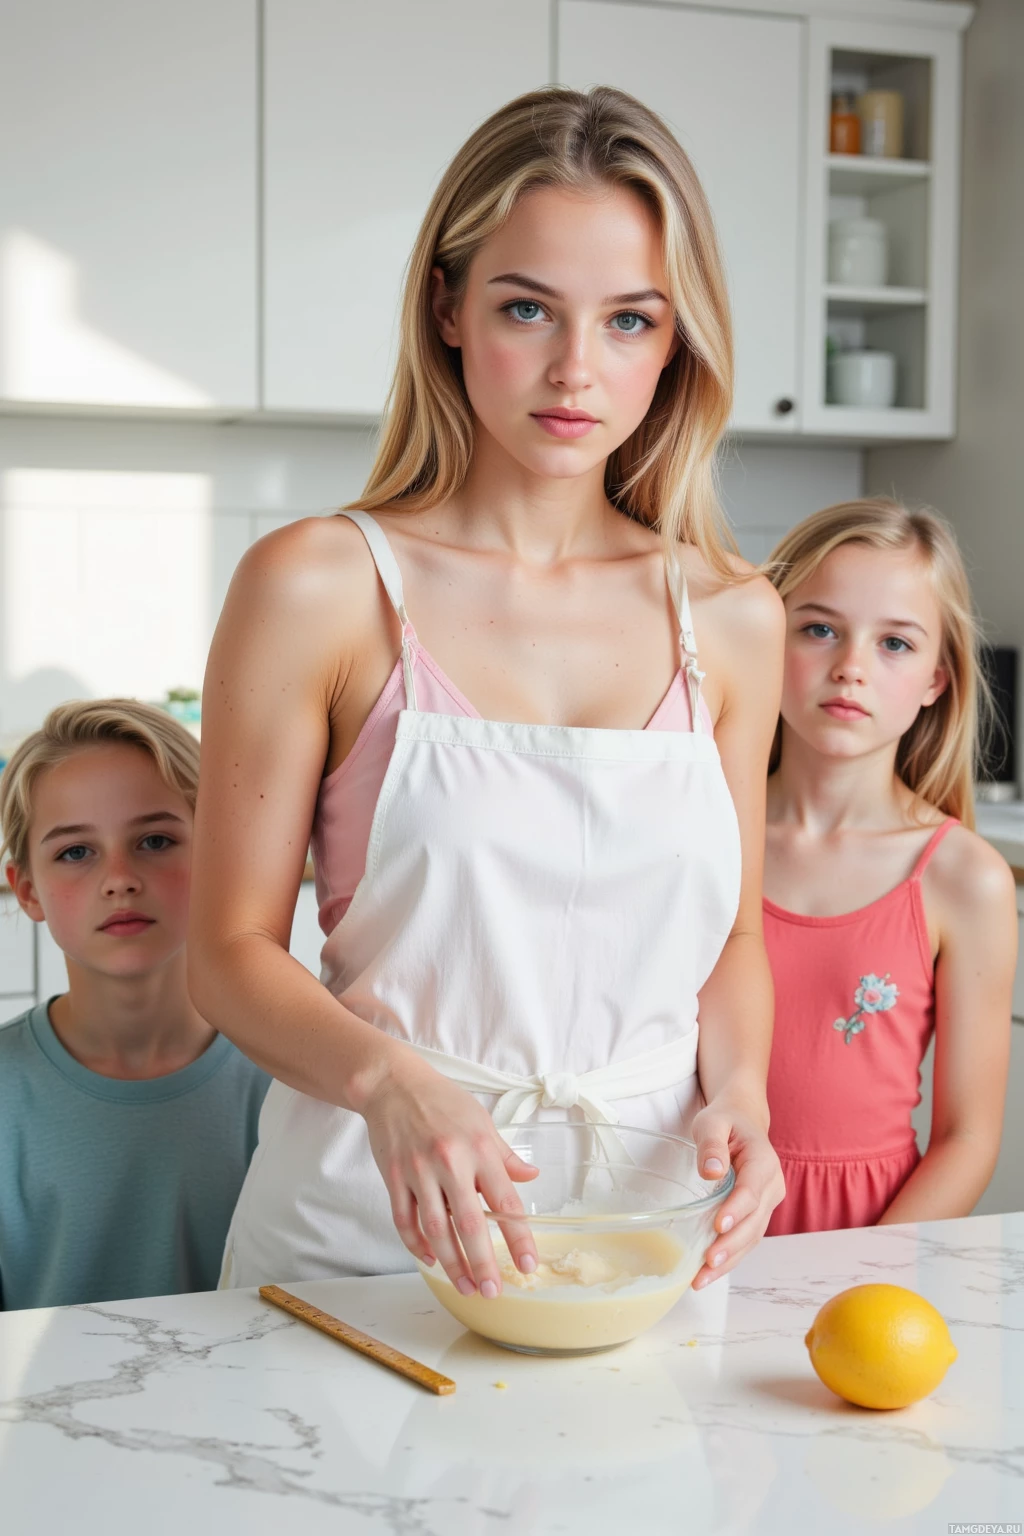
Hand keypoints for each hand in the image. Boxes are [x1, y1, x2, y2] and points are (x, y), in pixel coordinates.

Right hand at [362, 1056, 539, 1296]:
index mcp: (478, 1148)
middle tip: (494, 1291)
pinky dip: (417, 1245)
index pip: (504, 1201)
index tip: (528, 1264)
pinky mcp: (394, 1179)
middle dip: (483, 1263)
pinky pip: (405, 1221)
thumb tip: (531, 1179)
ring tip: (467, 1287)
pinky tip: (432, 1260)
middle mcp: (449, 1162)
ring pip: (436, 1229)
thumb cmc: (442, 1102)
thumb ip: (506, 1156)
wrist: (393, 1085)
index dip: (518, 1237)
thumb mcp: (482, 1122)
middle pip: (469, 1224)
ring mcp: (418, 1172)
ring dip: (452, 1263)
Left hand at [688, 1097, 784, 1287]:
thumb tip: (712, 1172)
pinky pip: (746, 1239)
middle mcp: (772, 1186)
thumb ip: (711, 1144)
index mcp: (764, 1161)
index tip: (719, 1226)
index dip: (737, 1210)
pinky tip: (707, 1273)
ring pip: (752, 1237)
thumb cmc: (725, 1121)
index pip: (752, 1190)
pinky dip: (729, 1257)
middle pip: (754, 1221)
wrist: (742, 1120)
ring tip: (701, 1280)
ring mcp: (767, 1203)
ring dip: (729, 1260)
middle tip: (707, 1263)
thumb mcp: (712, 1122)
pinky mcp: (757, 1214)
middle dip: (732, 1245)